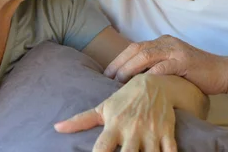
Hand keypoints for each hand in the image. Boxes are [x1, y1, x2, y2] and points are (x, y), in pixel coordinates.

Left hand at [54, 73, 176, 151]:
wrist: (155, 83)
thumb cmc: (125, 99)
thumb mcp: (103, 108)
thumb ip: (81, 120)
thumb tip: (56, 128)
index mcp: (114, 125)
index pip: (101, 149)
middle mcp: (132, 130)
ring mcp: (151, 132)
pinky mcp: (166, 132)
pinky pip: (170, 151)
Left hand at [105, 35, 227, 94]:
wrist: (222, 72)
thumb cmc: (196, 74)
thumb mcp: (172, 66)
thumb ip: (156, 67)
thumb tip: (133, 79)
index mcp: (163, 42)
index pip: (135, 47)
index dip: (119, 59)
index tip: (107, 72)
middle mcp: (167, 42)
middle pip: (136, 49)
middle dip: (120, 63)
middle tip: (107, 77)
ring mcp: (176, 50)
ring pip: (146, 56)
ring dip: (130, 68)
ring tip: (118, 80)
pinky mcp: (185, 61)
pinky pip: (164, 66)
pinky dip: (151, 74)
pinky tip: (141, 83)